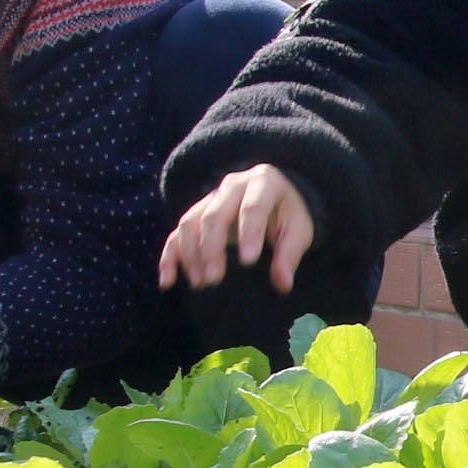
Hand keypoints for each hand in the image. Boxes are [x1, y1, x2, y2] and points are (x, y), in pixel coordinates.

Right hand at [161, 166, 315, 294]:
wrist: (276, 196)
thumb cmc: (289, 214)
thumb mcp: (299, 230)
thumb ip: (290, 254)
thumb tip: (283, 284)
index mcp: (263, 182)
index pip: (252, 207)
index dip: (249, 233)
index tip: (248, 261)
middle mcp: (232, 186)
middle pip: (214, 215)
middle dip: (211, 248)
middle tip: (214, 280)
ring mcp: (209, 198)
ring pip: (190, 223)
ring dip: (190, 255)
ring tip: (200, 284)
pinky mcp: (196, 213)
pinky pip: (177, 233)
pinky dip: (169, 257)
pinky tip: (167, 281)